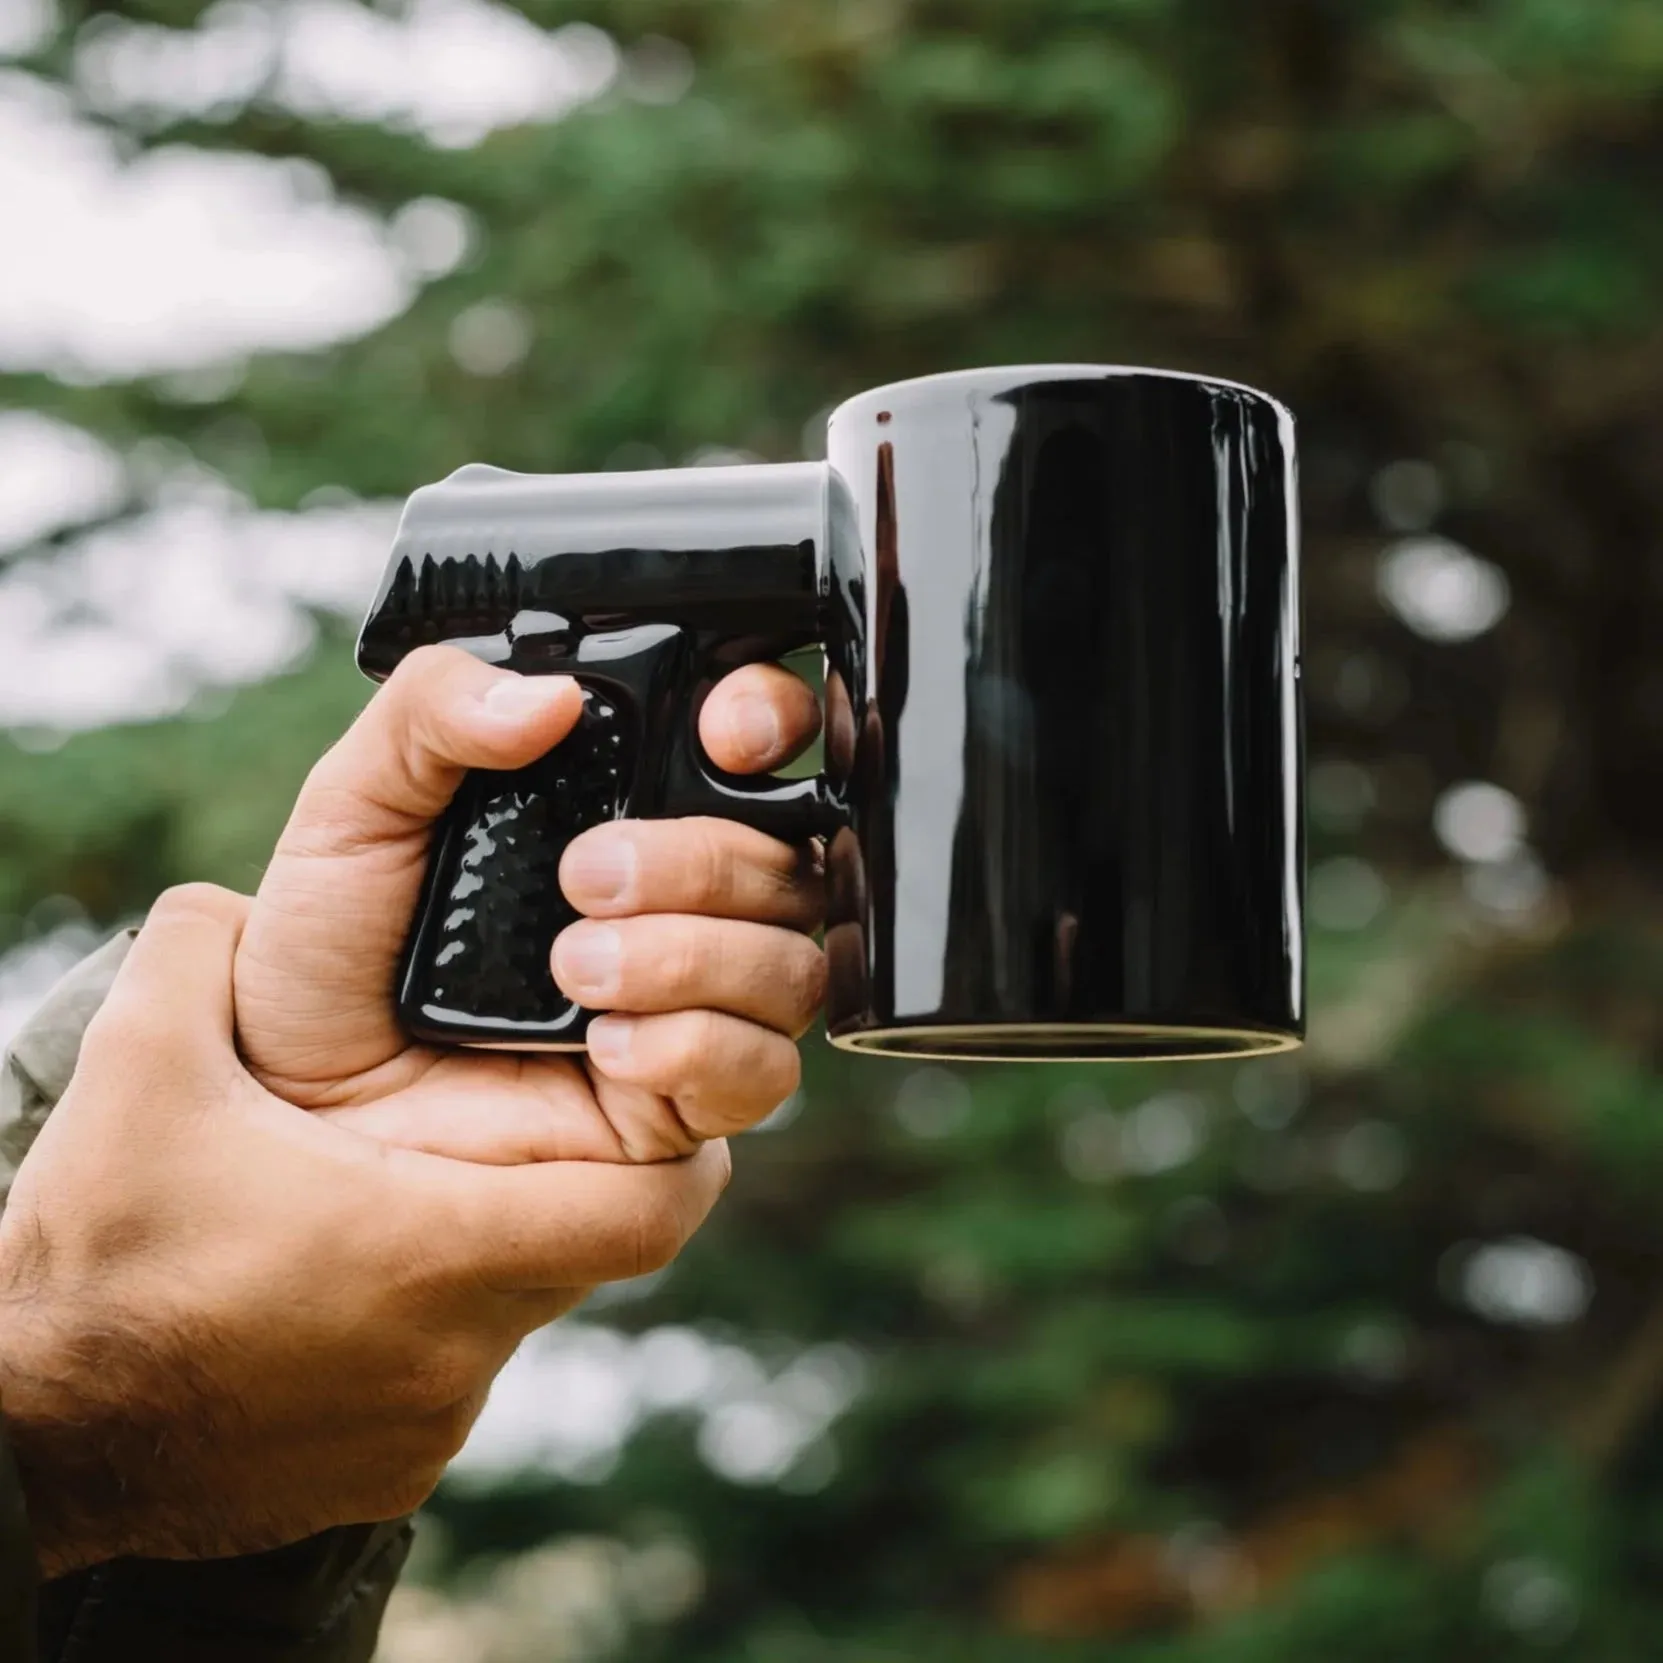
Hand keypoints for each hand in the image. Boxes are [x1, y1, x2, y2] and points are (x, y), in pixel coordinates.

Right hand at [0, 886, 727, 1575]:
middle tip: (509, 1107)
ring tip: (399, 1180)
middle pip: (591, 1245)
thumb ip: (200, 952)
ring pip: (518, 1306)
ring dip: (486, 1237)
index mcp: (432, 1246)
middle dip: (569, 1166)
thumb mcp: (138, 1071)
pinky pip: (449, 1372)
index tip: (643, 1074)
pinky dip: (426, 1313)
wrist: (22, 1451)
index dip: (676, 1132)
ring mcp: (425, 1421)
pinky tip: (343, 1271)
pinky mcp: (386, 1468)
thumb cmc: (84, 1270)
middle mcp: (456, 1350)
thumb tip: (236, 899)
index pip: (651, 1201)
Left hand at [233, 645, 825, 1162]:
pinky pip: (763, 1071)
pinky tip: (609, 1047)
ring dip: (694, 957)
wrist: (301, 1105)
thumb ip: (434, 713)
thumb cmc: (328, 954)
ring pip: (789, 966)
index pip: (753, 741)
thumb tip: (549, 696)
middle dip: (705, 862)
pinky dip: (697, 1047)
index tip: (721, 737)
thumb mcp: (356, 806)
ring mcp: (690, 1003)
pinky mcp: (684, 1103)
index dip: (767, 720)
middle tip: (587, 877)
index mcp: (623, 806)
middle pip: (788, 860)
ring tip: (576, 969)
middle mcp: (677, 902)